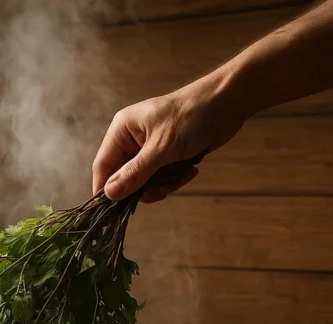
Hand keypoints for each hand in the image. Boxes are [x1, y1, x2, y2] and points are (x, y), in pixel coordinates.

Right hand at [92, 76, 247, 201]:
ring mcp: (150, 148)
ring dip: (164, 183)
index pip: (103, 166)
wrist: (228, 103)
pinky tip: (191, 168)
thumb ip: (135, 173)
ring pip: (145, 181)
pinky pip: (162, 178)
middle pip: (125, 177)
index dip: (106, 189)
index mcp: (122, 130)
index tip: (112, 211)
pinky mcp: (167, 155)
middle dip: (144, 186)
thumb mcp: (162, 148)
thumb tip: (109, 194)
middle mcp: (132, 139)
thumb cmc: (192, 117)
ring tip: (184, 172)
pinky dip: (175, 178)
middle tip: (162, 189)